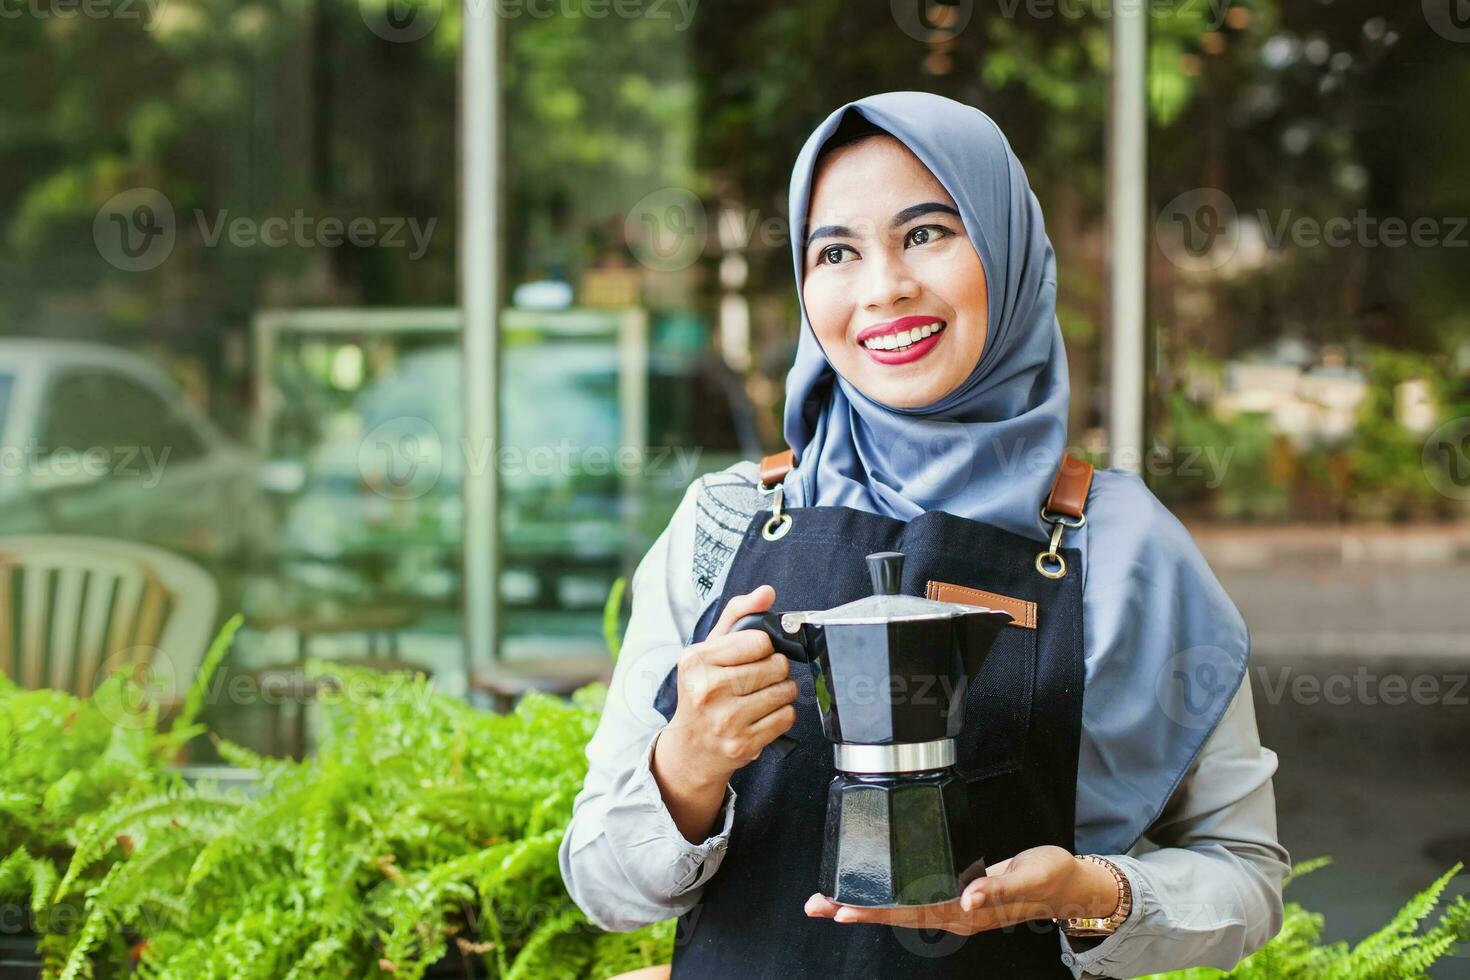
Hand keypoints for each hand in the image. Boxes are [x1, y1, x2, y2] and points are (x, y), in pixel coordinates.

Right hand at [656, 584, 798, 788]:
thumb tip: (767, 592)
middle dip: (776, 669)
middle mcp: (708, 690)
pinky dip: (782, 714)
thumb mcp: (708, 649)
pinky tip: (764, 714)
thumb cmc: (702, 692)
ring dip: (782, 692)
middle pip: (777, 666)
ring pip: (786, 691)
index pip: (760, 641)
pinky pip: (787, 717)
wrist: (690, 748)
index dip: (764, 647)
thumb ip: (737, 615)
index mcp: (697, 660)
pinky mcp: (744, 744)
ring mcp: (726, 720)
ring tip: (762, 695)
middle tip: (760, 677)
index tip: (754, 655)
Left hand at [803, 846, 1120, 935]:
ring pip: (898, 909)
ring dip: (862, 904)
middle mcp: (953, 914)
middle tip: (815, 904)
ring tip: (826, 901)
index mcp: (965, 913)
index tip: (840, 908)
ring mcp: (951, 907)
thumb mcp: (1029, 877)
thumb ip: (999, 889)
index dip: (873, 910)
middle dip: (854, 909)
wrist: (1066, 882)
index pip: (909, 912)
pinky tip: (866, 891)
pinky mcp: (953, 894)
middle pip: (894, 915)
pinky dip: (883, 896)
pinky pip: (910, 898)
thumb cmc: (1049, 877)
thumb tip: (967, 901)